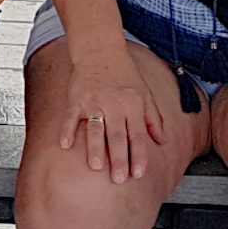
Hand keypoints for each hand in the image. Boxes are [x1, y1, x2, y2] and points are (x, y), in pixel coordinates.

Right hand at [59, 45, 163, 182]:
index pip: (138, 134)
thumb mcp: (145, 93)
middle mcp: (115, 104)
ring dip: (96, 149)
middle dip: (119, 159)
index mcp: (133, 104)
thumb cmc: (124, 72)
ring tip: (96, 167)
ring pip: (96, 129)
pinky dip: (68, 131)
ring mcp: (94, 101)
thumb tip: (161, 140)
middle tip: (119, 179)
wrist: (100, 49)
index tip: (139, 173)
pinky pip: (71, 117)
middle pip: (118, 136)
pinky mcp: (76, 99)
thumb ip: (153, 118)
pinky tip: (66, 145)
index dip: (139, 155)